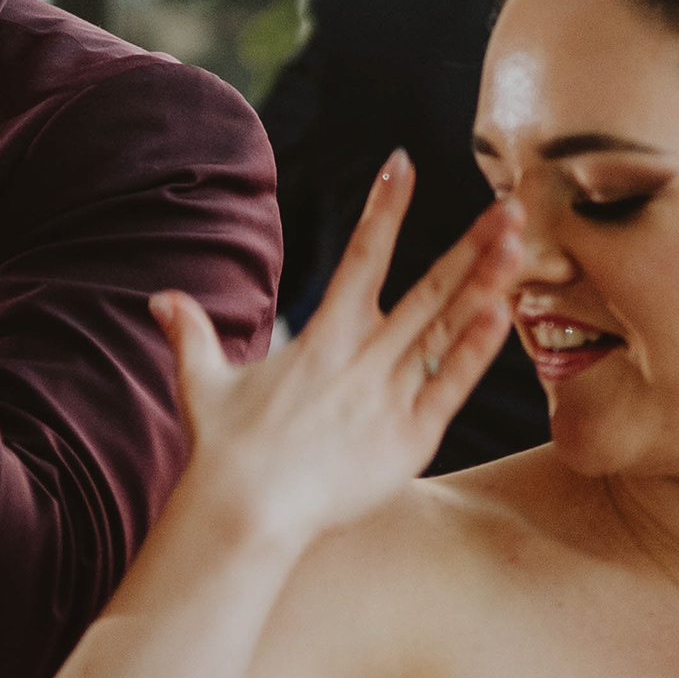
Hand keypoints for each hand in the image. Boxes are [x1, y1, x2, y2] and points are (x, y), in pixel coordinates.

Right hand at [151, 158, 520, 548]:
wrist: (244, 513)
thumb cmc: (225, 451)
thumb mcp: (203, 383)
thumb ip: (191, 333)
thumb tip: (160, 299)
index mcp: (323, 336)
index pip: (360, 256)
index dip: (384, 208)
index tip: (403, 164)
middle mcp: (361, 357)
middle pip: (427, 289)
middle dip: (471, 245)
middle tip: (510, 205)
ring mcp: (389, 396)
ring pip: (445, 330)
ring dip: (485, 285)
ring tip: (518, 245)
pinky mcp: (408, 438)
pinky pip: (449, 387)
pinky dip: (476, 351)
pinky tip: (502, 314)